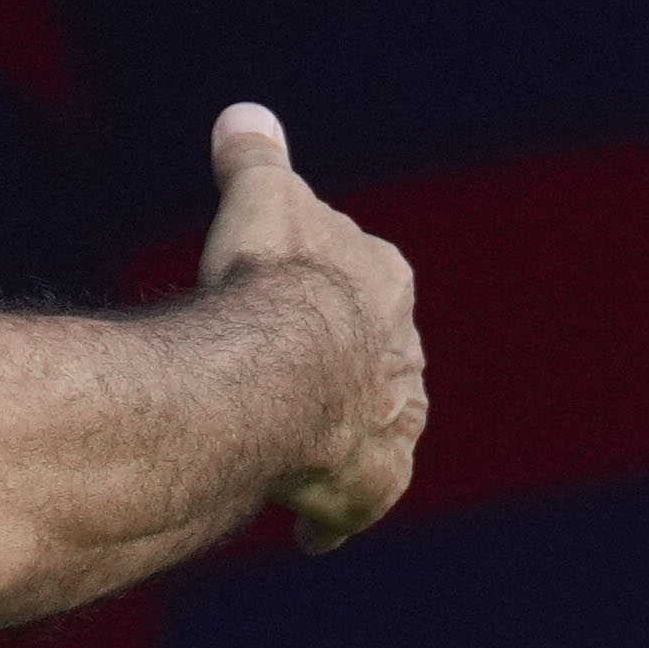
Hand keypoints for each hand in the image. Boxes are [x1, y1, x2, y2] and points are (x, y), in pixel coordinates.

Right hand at [199, 102, 426, 553]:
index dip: (321, 274)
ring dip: (339, 437)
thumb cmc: (271, 279)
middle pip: (374, 354)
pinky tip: (311, 533)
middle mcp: (402, 355)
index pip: (364, 270)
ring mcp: (390, 424)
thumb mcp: (260, 199)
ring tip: (296, 445)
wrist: (283, 374)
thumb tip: (247, 114)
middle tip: (290, 367)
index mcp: (383, 281)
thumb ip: (255, 159)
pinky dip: (334, 516)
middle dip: (340, 362)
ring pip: (372, 429)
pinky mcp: (370, 484)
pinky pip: (356, 501)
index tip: (289, 283)